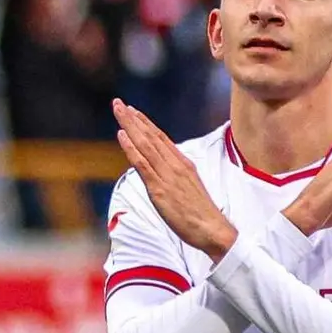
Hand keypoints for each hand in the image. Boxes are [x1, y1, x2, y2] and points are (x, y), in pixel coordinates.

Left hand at [113, 98, 237, 262]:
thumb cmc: (202, 215)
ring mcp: (167, 175)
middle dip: (133, 118)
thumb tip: (164, 175)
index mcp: (184, 164)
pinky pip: (142, 164)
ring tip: (118, 110)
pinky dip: (131, 147)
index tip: (134, 111)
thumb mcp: (189, 190)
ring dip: (130, 125)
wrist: (213, 229)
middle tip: (118, 103)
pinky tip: (122, 135)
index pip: (161, 138)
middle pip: (151, 136)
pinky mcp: (160, 188)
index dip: (146, 123)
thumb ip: (176, 178)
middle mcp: (175, 165)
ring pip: (145, 144)